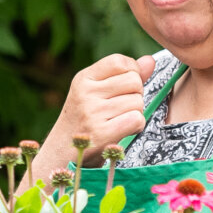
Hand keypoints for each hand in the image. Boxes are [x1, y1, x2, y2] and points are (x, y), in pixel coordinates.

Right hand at [38, 53, 157, 170]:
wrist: (62, 152)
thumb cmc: (84, 119)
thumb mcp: (96, 92)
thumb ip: (124, 75)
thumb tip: (150, 60)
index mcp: (83, 78)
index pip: (120, 62)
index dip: (132, 72)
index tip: (124, 87)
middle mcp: (85, 93)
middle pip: (134, 81)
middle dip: (135, 95)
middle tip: (120, 107)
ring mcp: (92, 113)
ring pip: (137, 102)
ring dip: (135, 113)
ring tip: (118, 120)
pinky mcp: (102, 133)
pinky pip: (137, 120)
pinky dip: (136, 126)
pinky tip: (122, 130)